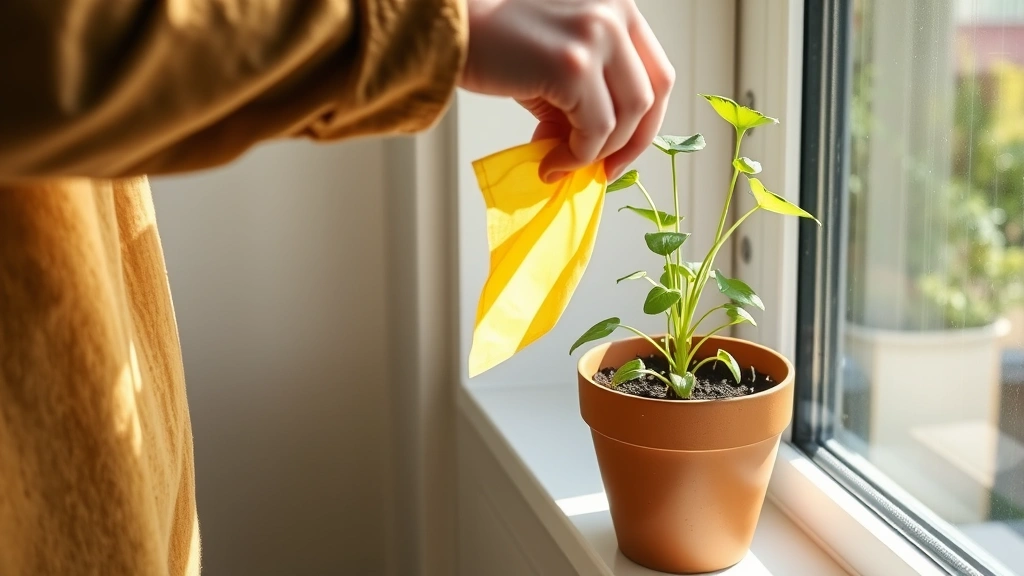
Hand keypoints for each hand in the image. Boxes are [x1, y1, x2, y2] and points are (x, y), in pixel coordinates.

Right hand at [459, 0, 674, 182]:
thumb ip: (586, 99)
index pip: (658, 72)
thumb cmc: (494, 43)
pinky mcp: (573, 66)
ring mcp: (597, 36)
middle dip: (631, 144)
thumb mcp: (556, 63)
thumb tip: (594, 154)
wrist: (446, 29)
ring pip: (626, 119)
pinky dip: (575, 158)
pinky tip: (548, 162)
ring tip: (560, 162)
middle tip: (602, 171)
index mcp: (618, 6)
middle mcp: (615, 13)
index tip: (621, 151)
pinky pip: (593, 132)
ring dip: (596, 153)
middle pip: (653, 95)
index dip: (647, 121)